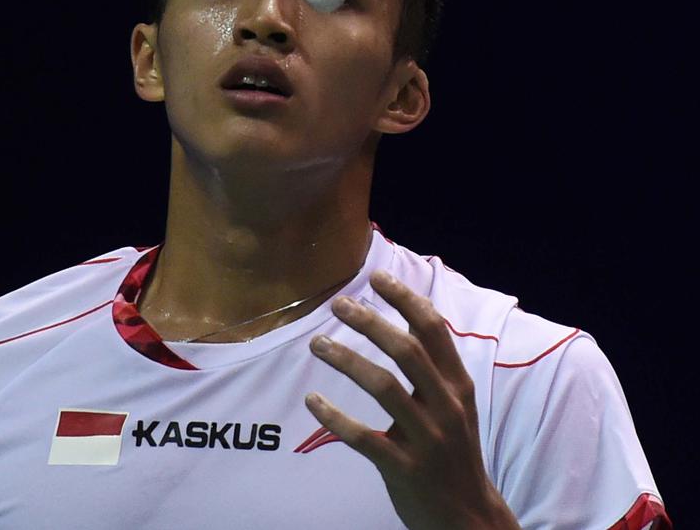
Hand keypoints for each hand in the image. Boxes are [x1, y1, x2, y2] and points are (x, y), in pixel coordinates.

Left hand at [305, 270, 519, 529]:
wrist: (469, 517)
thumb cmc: (452, 450)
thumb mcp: (455, 405)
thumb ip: (433, 368)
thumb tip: (405, 316)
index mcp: (458, 386)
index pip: (434, 330)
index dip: (405, 299)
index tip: (376, 276)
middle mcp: (446, 407)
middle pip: (407, 351)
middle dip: (370, 322)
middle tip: (337, 304)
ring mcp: (427, 439)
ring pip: (383, 387)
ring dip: (346, 359)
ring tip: (316, 343)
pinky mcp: (404, 469)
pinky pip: (364, 438)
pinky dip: (335, 417)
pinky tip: (312, 401)